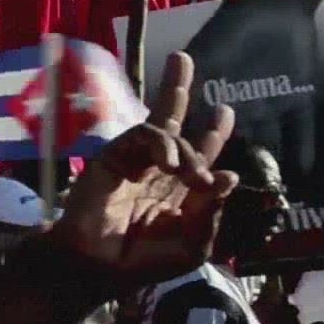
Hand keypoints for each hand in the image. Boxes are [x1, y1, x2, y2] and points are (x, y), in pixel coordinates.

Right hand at [50, 52, 237, 289]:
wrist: (97, 266)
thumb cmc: (144, 263)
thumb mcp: (192, 244)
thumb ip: (210, 211)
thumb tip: (227, 175)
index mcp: (177, 191)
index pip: (198, 154)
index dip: (212, 134)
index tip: (223, 112)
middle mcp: (156, 170)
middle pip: (170, 121)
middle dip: (176, 89)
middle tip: (181, 57)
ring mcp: (133, 161)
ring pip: (159, 125)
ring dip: (183, 145)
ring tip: (185, 173)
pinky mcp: (113, 156)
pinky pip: (142, 137)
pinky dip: (161, 144)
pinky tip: (169, 164)